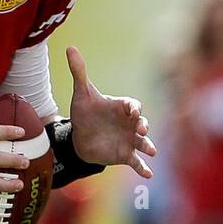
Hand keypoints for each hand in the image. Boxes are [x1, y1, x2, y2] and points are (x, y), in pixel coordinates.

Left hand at [66, 46, 156, 178]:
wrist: (81, 137)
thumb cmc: (85, 114)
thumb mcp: (81, 94)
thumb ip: (79, 72)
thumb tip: (70, 48)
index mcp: (122, 107)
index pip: (132, 105)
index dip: (133, 107)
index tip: (131, 111)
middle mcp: (130, 124)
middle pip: (141, 123)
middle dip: (143, 126)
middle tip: (141, 129)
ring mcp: (129, 140)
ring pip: (143, 143)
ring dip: (147, 146)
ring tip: (151, 151)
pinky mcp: (125, 155)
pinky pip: (136, 162)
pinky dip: (143, 168)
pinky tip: (148, 175)